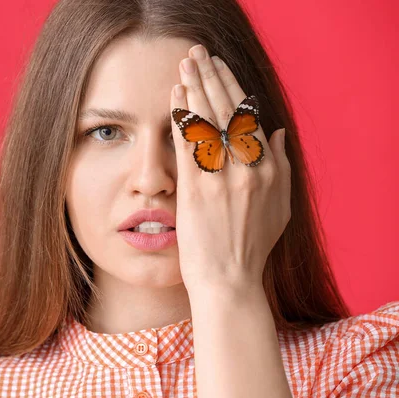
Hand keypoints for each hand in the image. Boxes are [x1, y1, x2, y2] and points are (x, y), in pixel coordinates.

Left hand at [170, 44, 290, 293]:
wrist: (228, 281)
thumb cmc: (251, 246)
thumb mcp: (280, 207)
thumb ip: (283, 166)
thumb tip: (279, 132)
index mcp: (269, 171)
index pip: (250, 117)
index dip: (233, 88)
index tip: (220, 69)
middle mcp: (248, 170)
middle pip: (228, 111)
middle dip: (211, 77)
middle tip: (197, 54)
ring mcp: (222, 181)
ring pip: (209, 122)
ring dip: (194, 89)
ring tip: (184, 66)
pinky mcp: (197, 192)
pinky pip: (189, 146)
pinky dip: (182, 118)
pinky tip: (175, 99)